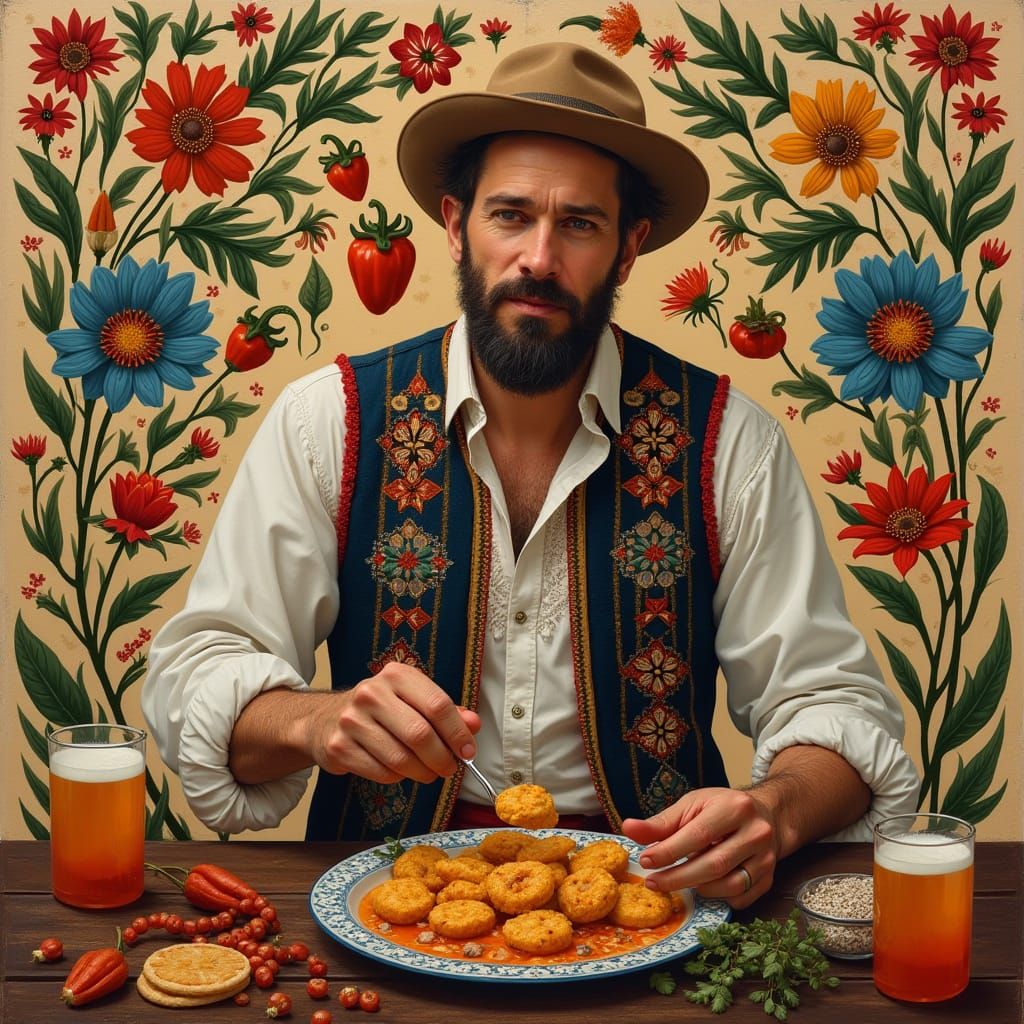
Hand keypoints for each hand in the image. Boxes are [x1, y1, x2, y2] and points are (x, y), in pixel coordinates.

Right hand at [303, 663, 479, 784]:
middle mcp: (371, 693)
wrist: (326, 719)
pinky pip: (381, 773)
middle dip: (441, 758)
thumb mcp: (414, 700)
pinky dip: (398, 778)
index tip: (468, 752)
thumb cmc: (382, 710)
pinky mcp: (339, 747)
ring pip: (401, 759)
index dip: (458, 733)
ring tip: (427, 772)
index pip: (437, 705)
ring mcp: (352, 720)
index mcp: (397, 675)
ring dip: (422, 772)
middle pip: (420, 734)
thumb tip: (473, 725)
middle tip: (449, 768)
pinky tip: (399, 770)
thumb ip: (447, 712)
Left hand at [620, 787, 778, 908]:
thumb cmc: (721, 809)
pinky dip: (717, 896)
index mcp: (735, 807)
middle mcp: (756, 832)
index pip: (698, 835)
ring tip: (677, 880)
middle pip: (714, 864)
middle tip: (653, 882)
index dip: (669, 851)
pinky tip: (703, 885)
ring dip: (697, 887)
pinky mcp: (769, 879)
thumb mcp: (691, 806)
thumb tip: (627, 828)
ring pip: (729, 885)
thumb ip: (660, 822)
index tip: (646, 861)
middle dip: (678, 877)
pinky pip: (740, 898)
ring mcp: (766, 858)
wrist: (765, 816)